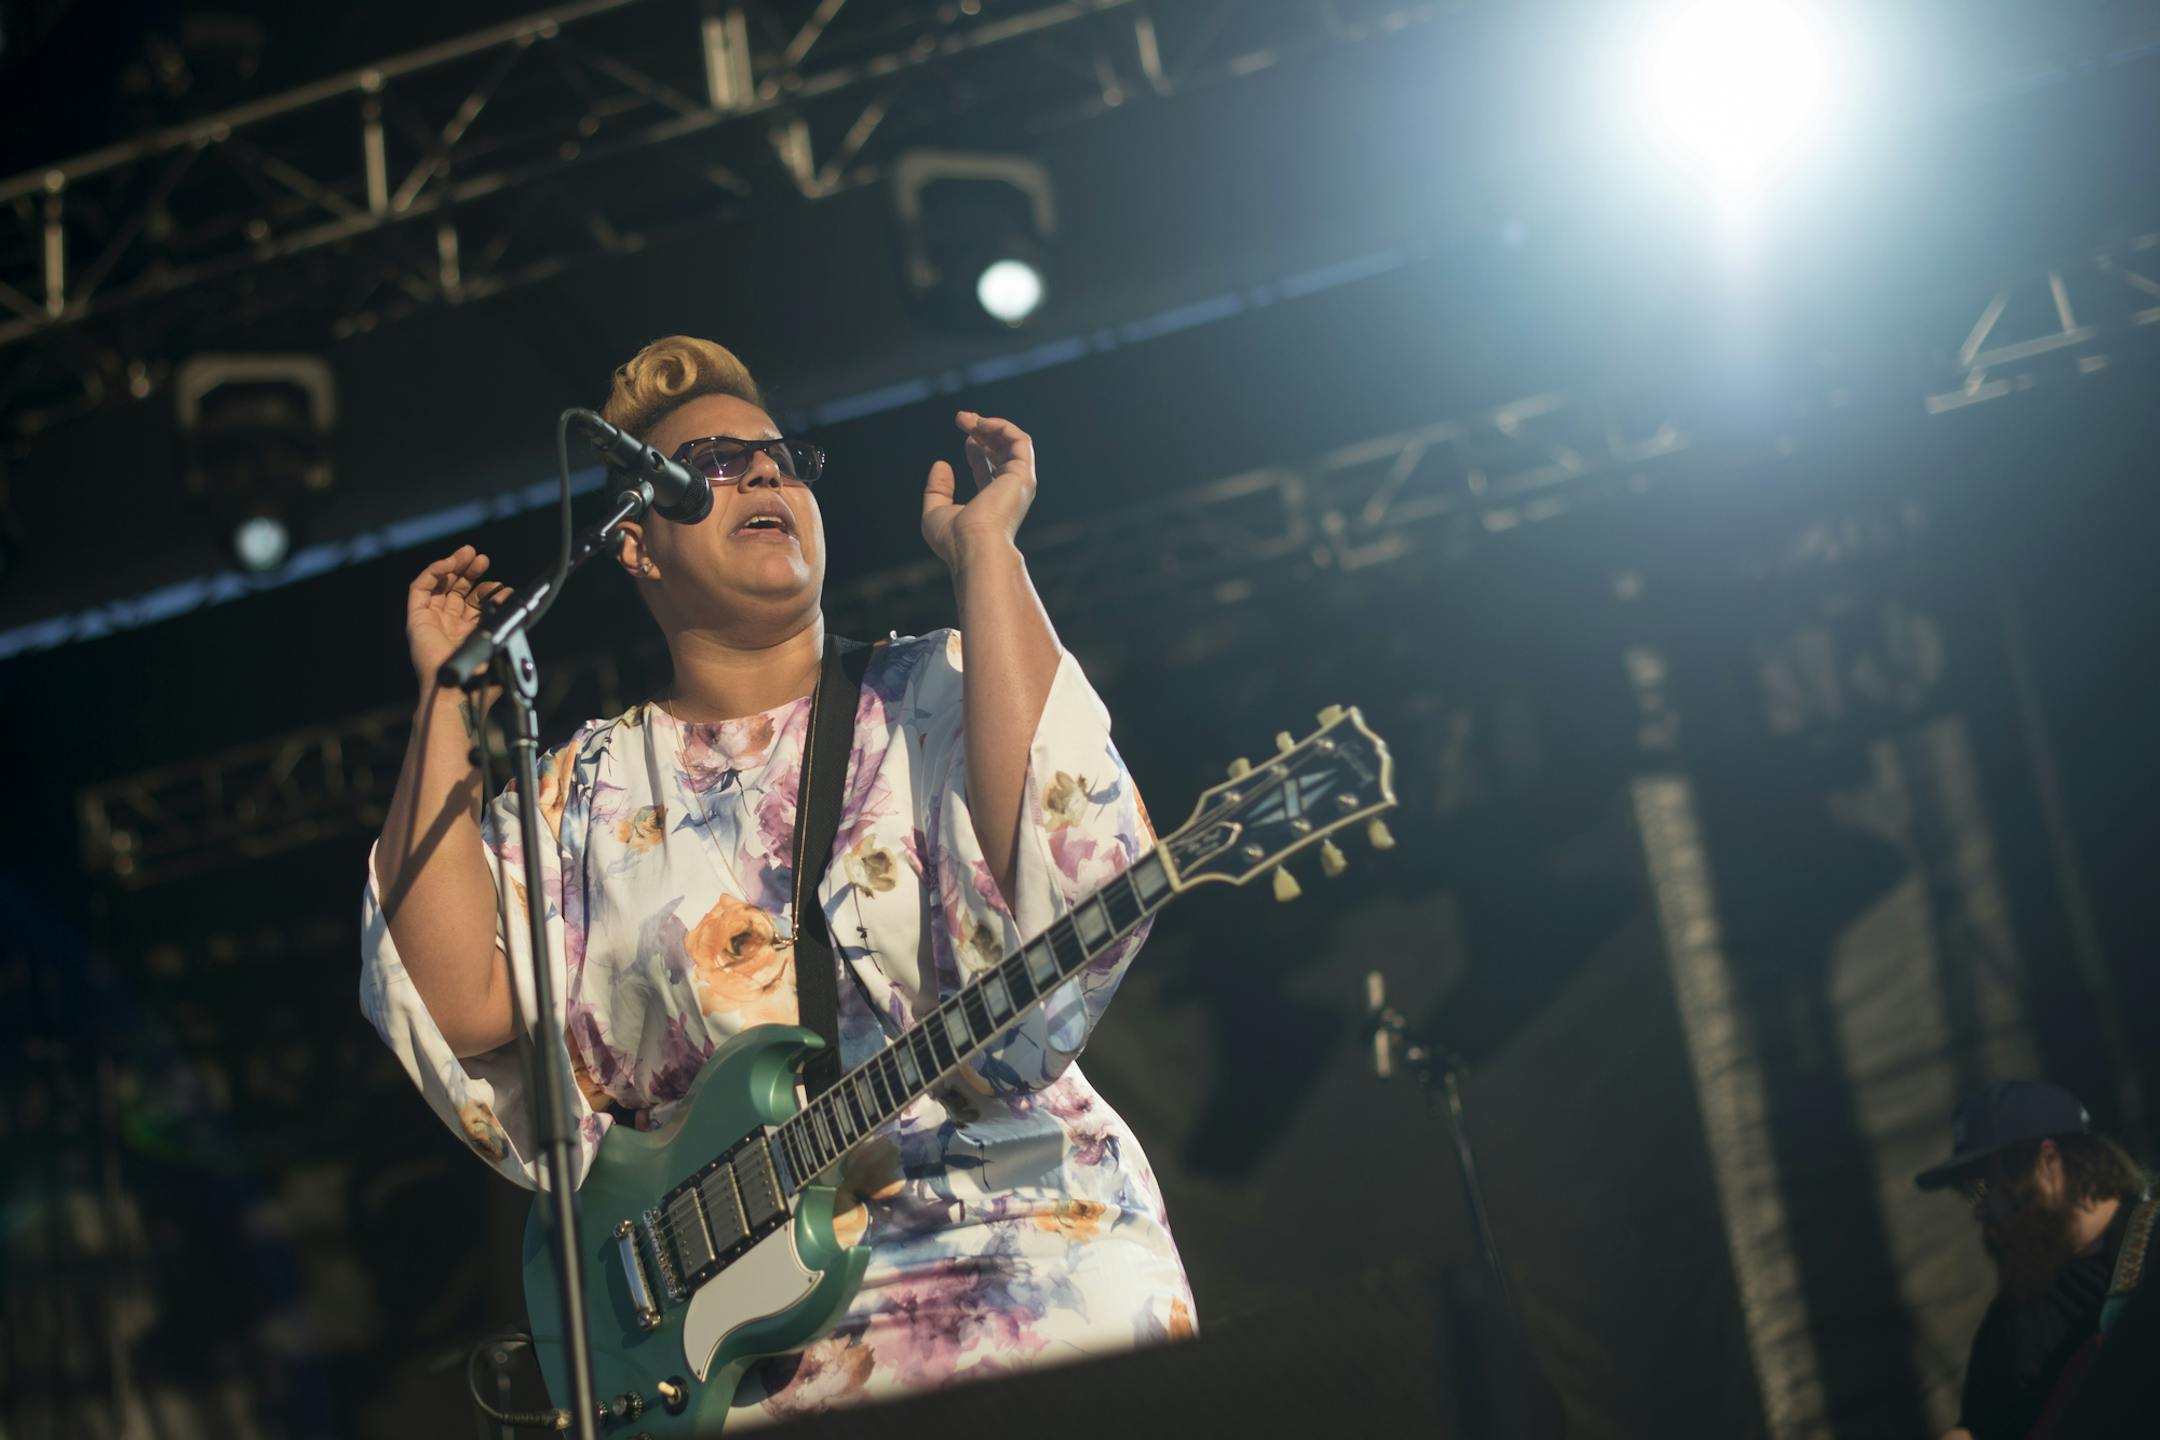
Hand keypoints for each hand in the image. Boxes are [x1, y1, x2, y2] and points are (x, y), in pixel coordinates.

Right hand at [405, 545, 510, 692]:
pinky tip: (450, 563)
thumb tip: (512, 600)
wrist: (457, 693)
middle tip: (483, 559)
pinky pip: (420, 588)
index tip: (502, 588)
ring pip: (439, 585)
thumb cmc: (479, 680)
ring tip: (470, 554)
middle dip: (470, 572)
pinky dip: (434, 571)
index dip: (487, 591)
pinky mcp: (416, 618)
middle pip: (456, 590)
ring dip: (454, 566)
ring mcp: (431, 621)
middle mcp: (448, 626)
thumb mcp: (499, 646)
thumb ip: (506, 625)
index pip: (474, 604)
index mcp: (466, 635)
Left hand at [922, 411, 1037, 570]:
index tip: (963, 435)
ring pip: (1014, 443)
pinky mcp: (1023, 474)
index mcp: (993, 503)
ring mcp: (1019, 483)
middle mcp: (1009, 492)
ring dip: (991, 425)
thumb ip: (937, 489)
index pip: (989, 468)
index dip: (977, 448)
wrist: (974, 547)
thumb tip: (942, 464)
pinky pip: (1020, 440)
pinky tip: (981, 424)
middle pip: (1002, 452)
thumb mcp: (935, 512)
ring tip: (967, 418)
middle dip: (983, 431)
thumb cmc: (955, 540)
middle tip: (961, 418)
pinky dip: (1001, 427)